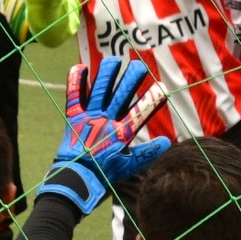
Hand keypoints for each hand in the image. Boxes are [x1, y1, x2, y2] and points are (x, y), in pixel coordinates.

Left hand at [38, 59, 170, 214]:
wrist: (75, 180)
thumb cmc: (104, 175)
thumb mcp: (129, 166)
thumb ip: (148, 153)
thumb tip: (167, 141)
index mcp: (120, 134)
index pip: (140, 112)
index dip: (151, 99)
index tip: (162, 88)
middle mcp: (105, 122)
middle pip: (121, 94)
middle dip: (131, 78)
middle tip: (139, 66)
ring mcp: (88, 118)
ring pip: (99, 89)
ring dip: (107, 73)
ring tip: (114, 60)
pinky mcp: (73, 117)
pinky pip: (74, 95)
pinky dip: (76, 81)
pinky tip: (81, 66)